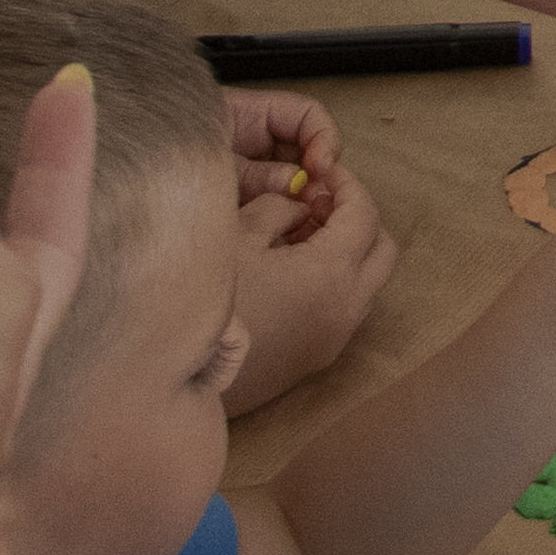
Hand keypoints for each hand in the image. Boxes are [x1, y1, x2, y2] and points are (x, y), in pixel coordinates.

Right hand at [222, 95, 394, 402]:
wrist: (174, 382)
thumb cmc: (203, 304)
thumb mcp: (235, 239)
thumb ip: (276, 211)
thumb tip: (298, 208)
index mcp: (331, 275)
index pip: (365, 215)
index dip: (347, 185)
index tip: (322, 172)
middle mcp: (345, 310)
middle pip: (381, 250)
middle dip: (358, 218)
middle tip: (317, 203)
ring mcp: (333, 339)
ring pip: (368, 283)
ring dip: (348, 254)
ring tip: (299, 237)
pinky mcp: (315, 359)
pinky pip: (345, 310)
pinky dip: (335, 284)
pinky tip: (290, 274)